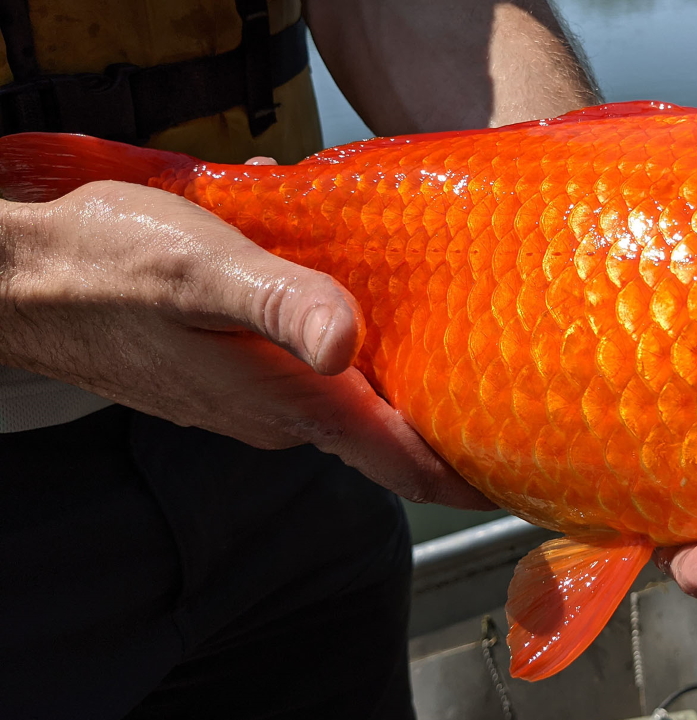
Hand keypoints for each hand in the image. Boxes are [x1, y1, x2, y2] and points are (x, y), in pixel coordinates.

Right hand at [0, 180, 490, 508]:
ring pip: (355, 408)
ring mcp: (258, 405)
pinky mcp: (238, 382)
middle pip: (391, 438)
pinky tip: (371, 317)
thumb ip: (278, 303)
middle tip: (522, 399)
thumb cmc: (105, 263)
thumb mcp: (198, 265)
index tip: (532, 479)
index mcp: (290, 400)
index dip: (471, 478)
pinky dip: (357, 362)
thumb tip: (349, 342)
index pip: (403, 464)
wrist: (25, 278)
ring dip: (406, 389)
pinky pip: (318, 382)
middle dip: (453, 426)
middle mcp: (282, 417)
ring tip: (470, 355)